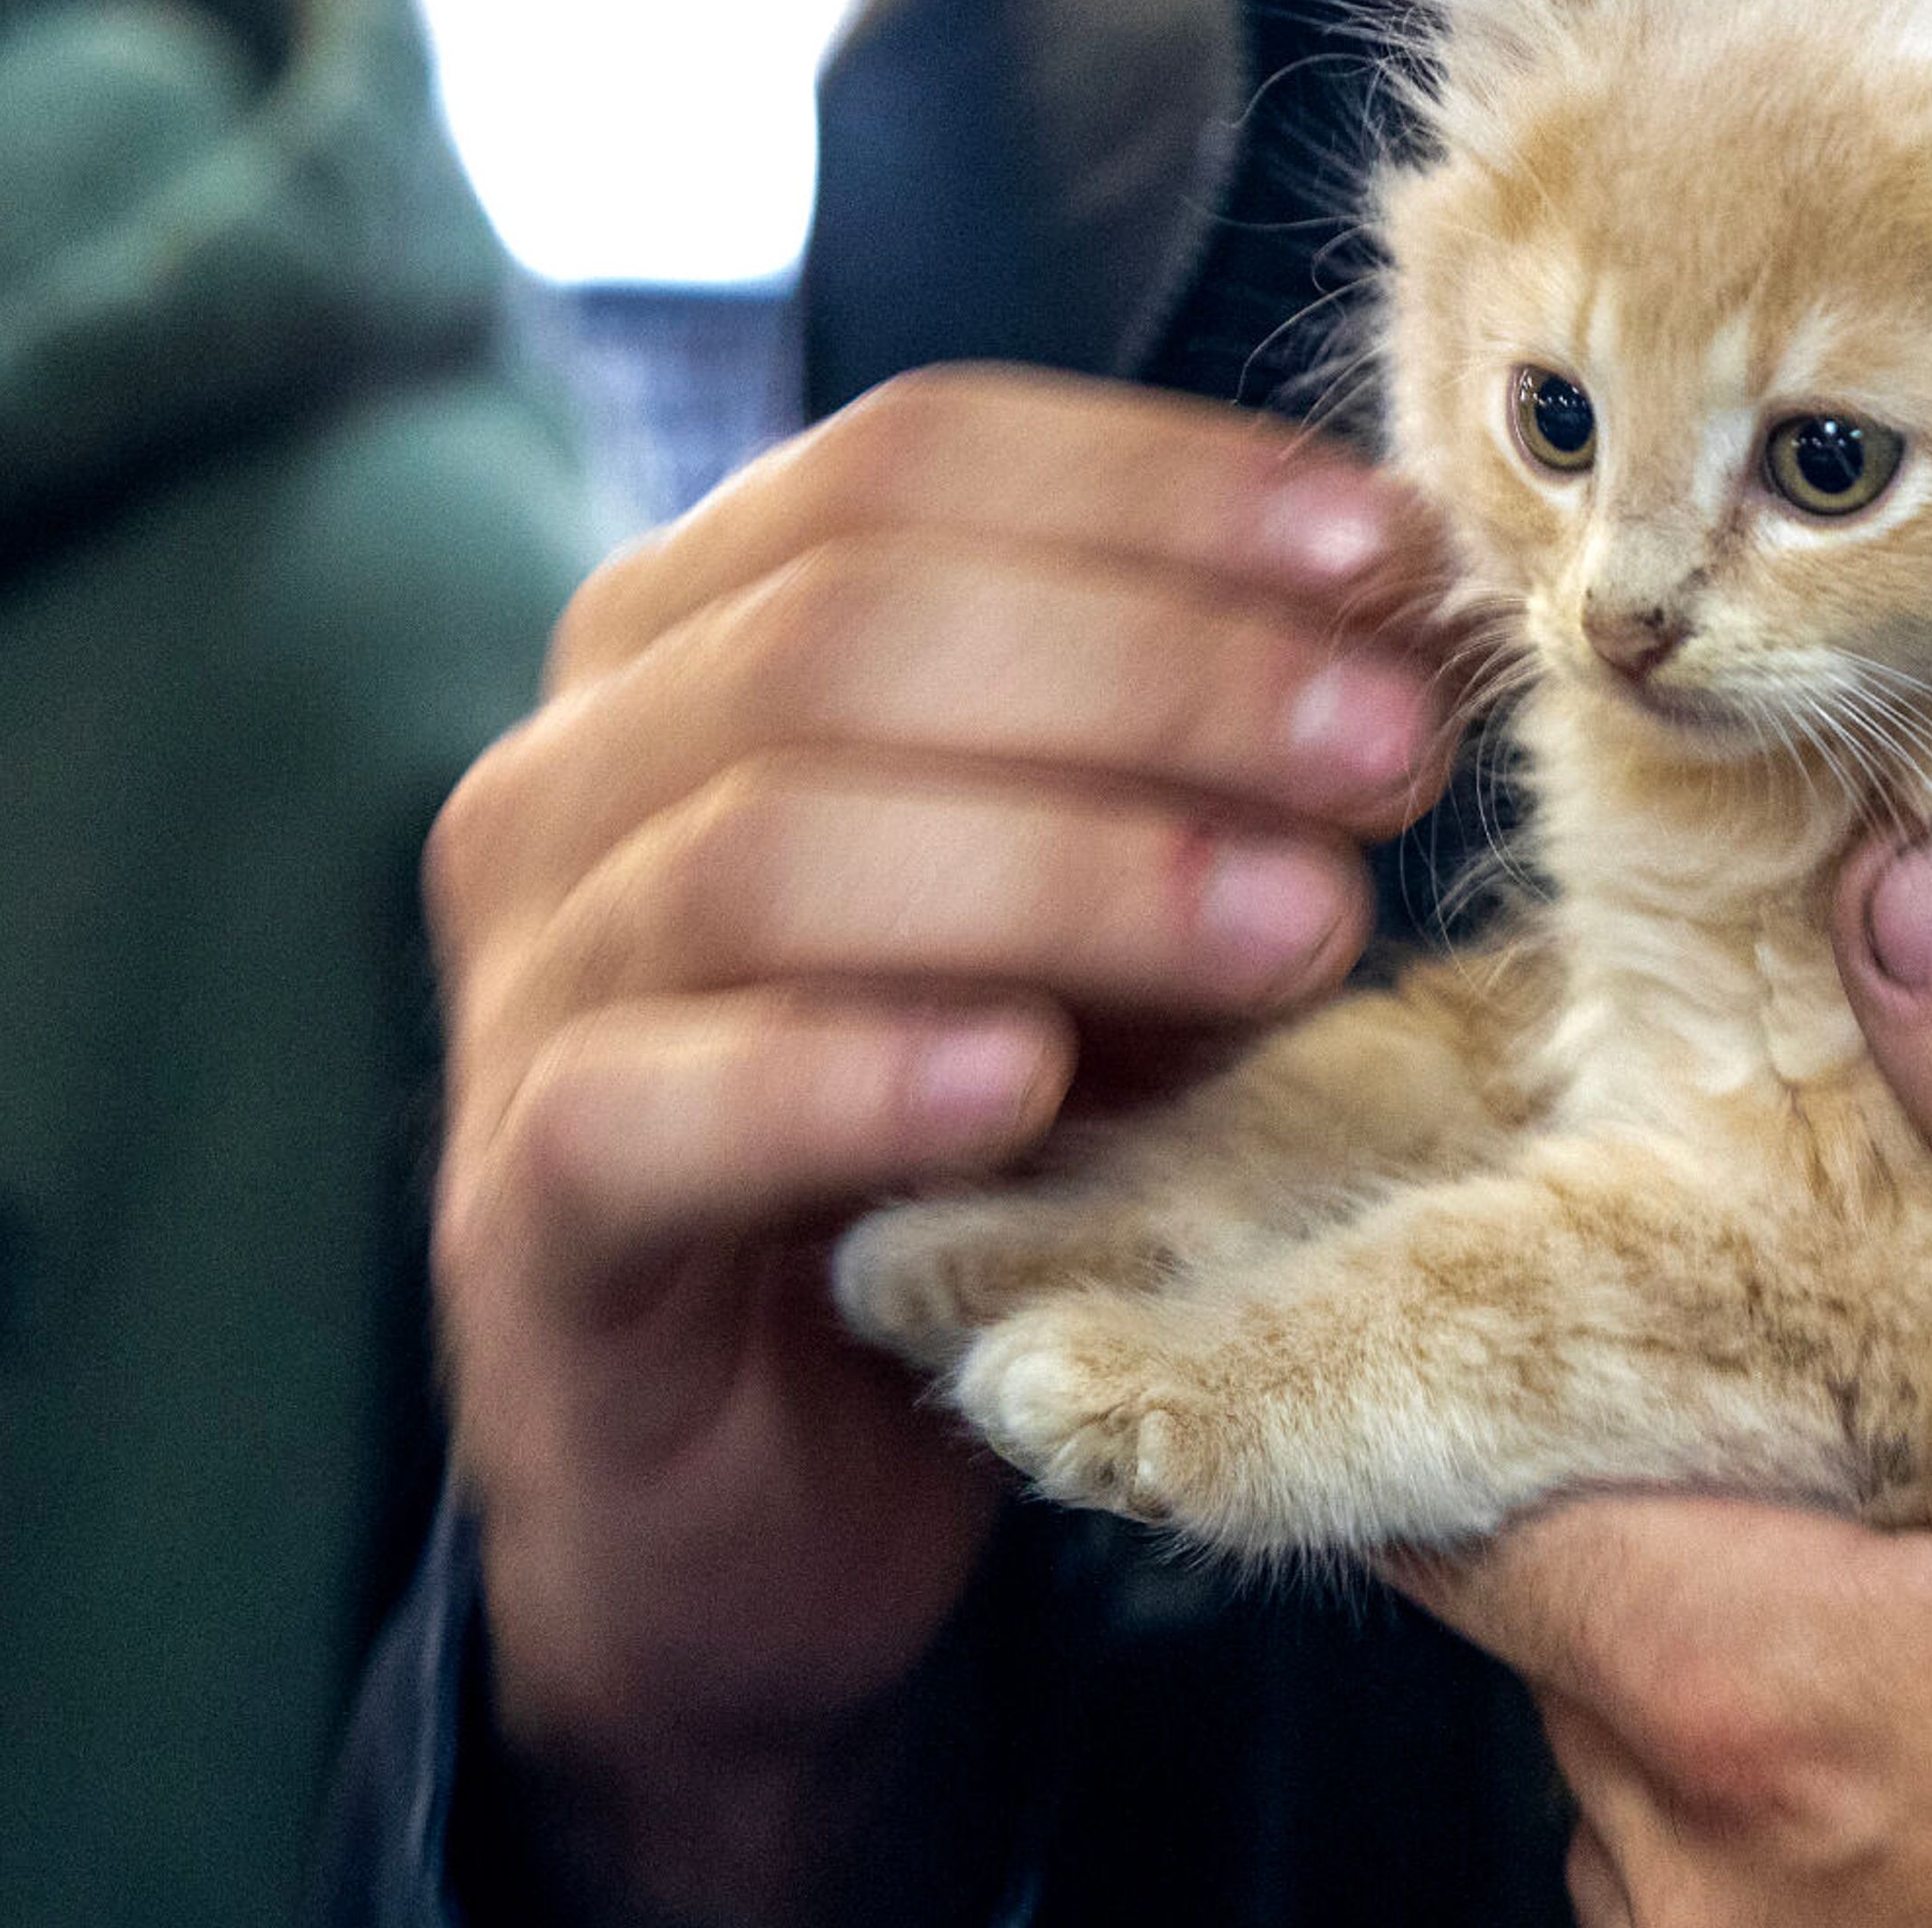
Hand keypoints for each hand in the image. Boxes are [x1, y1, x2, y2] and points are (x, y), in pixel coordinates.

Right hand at [425, 367, 1446, 1921]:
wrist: (774, 1471)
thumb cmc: (963, 1134)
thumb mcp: (1113, 914)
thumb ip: (1207, 768)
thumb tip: (1407, 617)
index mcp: (701, 632)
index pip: (908, 460)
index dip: (1165, 487)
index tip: (1395, 556)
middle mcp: (577, 767)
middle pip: (845, 623)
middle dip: (1158, 668)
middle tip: (1389, 752)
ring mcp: (526, 982)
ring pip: (759, 842)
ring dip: (1067, 867)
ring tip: (1299, 928)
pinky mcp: (524, 1203)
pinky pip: (652, 1100)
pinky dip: (852, 1073)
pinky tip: (1028, 1080)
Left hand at [1399, 836, 1931, 1926]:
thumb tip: (1911, 906)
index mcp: (1768, 1701)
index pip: (1456, 1510)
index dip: (1491, 1367)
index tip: (1572, 1264)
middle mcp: (1706, 1881)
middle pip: (1556, 1614)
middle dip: (1653, 1474)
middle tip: (1791, 1359)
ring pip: (1637, 1748)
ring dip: (1734, 1623)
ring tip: (1909, 1520)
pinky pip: (1728, 1868)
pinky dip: (1800, 1760)